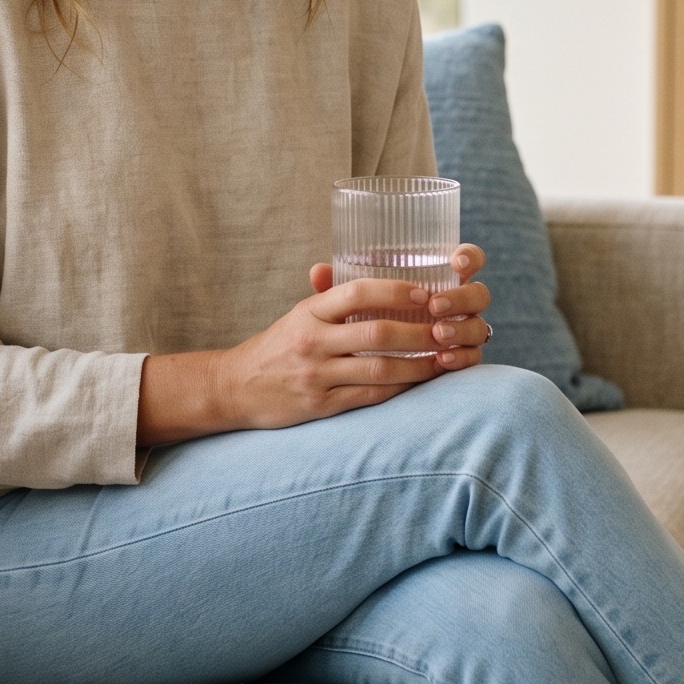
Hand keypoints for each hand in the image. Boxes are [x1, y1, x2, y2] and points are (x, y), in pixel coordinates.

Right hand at [136, 245, 490, 444]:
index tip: (425, 293)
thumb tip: (379, 278)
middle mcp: (312, 341)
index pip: (356, 292)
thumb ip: (333, 299)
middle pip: (377, 333)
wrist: (234, 387)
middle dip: (420, 331)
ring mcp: (316, 376)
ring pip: (380, 368)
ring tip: (445, 358)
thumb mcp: (299, 314)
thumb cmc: (276, 346)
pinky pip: (371, 395)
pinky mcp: (322, 405)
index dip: (395, 291)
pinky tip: (420, 381)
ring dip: (419, 364)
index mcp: (308, 312)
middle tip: (448, 328)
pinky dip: (400, 387)